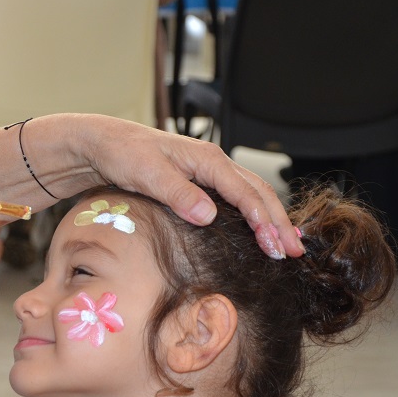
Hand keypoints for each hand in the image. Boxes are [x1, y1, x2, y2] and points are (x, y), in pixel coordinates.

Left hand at [69, 116, 304, 258]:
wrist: (103, 143)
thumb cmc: (123, 154)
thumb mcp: (147, 174)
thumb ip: (179, 194)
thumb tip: (210, 216)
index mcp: (206, 160)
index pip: (246, 194)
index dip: (264, 222)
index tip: (276, 247)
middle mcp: (212, 163)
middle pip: (257, 193)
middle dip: (278, 223)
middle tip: (294, 253)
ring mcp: (206, 171)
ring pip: (250, 194)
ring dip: (270, 219)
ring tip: (287, 244)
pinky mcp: (198, 180)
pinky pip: (235, 197)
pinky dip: (253, 213)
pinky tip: (259, 230)